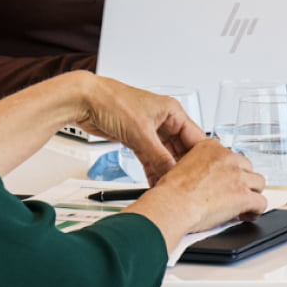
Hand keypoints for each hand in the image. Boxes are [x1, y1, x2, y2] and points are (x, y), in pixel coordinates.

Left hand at [58, 74, 206, 180]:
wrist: (84, 100)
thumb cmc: (112, 101)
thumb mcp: (141, 133)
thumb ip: (158, 157)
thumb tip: (171, 174)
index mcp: (172, 111)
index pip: (195, 137)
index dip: (200, 157)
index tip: (202, 174)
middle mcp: (164, 120)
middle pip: (181, 148)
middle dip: (182, 166)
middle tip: (185, 184)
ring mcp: (150, 129)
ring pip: (165, 154)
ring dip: (166, 170)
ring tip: (170, 186)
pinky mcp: (136, 138)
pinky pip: (150, 157)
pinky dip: (152, 169)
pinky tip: (154, 181)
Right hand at [126, 140, 267, 247]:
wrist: (173, 205)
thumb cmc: (171, 192)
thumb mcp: (182, 167)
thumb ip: (199, 167)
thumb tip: (208, 180)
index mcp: (211, 148)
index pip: (231, 156)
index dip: (231, 171)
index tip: (227, 181)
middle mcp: (227, 158)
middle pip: (247, 168)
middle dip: (243, 181)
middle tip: (235, 194)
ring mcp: (238, 176)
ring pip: (258, 183)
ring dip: (252, 193)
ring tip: (244, 205)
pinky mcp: (244, 196)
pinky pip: (261, 202)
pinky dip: (256, 210)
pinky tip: (248, 215)